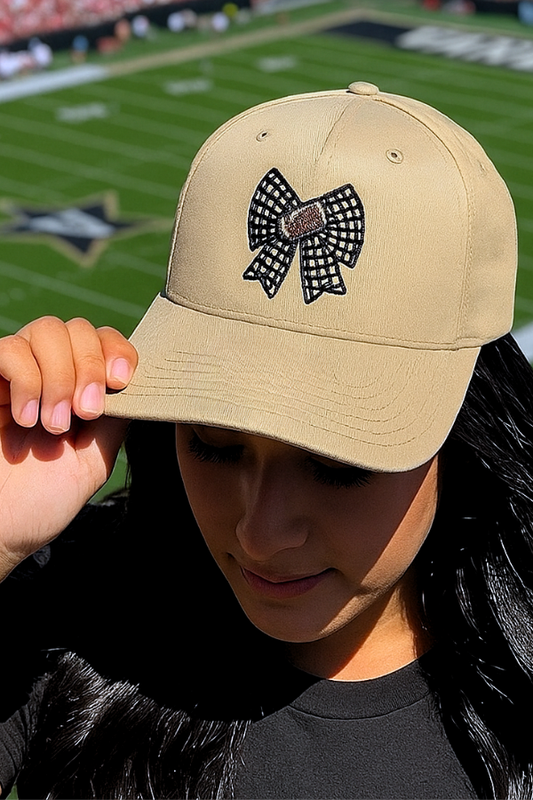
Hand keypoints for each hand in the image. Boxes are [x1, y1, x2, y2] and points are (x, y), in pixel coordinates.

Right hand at [0, 317, 137, 579]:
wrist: (1, 530)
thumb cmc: (42, 500)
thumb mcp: (94, 458)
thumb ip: (116, 418)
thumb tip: (142, 382)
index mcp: (78, 389)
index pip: (103, 340)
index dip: (117, 350)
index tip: (121, 381)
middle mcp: (47, 374)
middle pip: (77, 327)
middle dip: (90, 366)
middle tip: (84, 412)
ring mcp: (14, 374)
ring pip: (47, 330)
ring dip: (59, 376)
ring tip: (52, 424)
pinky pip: (9, 349)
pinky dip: (26, 379)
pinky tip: (25, 417)